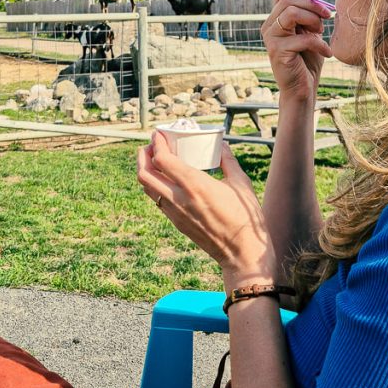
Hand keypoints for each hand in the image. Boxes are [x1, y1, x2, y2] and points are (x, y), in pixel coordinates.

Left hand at [137, 133, 277, 287]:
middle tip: (151, 145)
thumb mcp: (240, 183)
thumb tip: (221, 144)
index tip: (159, 134)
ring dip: (145, 170)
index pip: (162, 160)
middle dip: (143, 155)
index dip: (156, 144)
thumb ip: (228, 160)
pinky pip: (157, 199)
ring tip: (155, 160)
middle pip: (144, 173)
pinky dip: (155, 185)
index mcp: (195, 185)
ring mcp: (175, 212)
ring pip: (147, 188)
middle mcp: (179, 198)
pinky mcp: (176, 222)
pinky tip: (166, 179)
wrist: (242, 253)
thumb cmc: (245, 217)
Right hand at [261, 0, 332, 101]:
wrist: (302, 88)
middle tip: (327, 16)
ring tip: (322, 33)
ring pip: (291, 12)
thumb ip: (307, 10)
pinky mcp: (278, 51)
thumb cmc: (307, 60)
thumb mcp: (309, 30)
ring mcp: (271, 38)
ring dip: (313, 20)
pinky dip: (320, 44)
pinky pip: (302, 37)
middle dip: (312, 5)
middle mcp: (269, 26)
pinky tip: (327, 53)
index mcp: (275, 19)